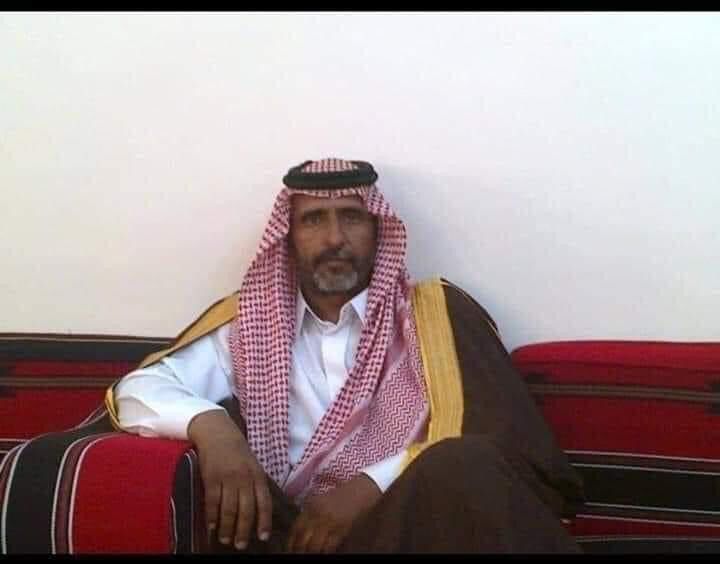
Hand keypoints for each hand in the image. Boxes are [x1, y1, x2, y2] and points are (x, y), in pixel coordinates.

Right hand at [188, 410, 271, 549]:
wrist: (217, 432)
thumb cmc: (237, 451)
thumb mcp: (252, 465)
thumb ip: (256, 485)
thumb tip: (258, 511)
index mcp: (257, 476)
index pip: (264, 502)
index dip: (264, 521)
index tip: (262, 537)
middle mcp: (244, 478)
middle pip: (246, 510)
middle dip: (243, 531)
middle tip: (240, 545)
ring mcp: (228, 478)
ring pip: (229, 509)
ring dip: (227, 528)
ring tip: (225, 539)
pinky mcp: (211, 478)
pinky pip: (212, 502)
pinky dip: (211, 517)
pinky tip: (210, 527)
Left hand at [286, 473, 381, 552]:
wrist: (362, 489)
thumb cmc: (342, 495)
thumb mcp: (321, 500)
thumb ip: (310, 513)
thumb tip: (300, 532)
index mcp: (311, 506)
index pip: (296, 529)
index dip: (291, 542)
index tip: (290, 549)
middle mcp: (318, 514)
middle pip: (303, 539)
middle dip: (300, 550)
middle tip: (299, 555)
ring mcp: (330, 522)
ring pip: (314, 546)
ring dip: (312, 553)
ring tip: (310, 555)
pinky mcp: (342, 529)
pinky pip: (329, 546)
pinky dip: (325, 552)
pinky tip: (324, 553)